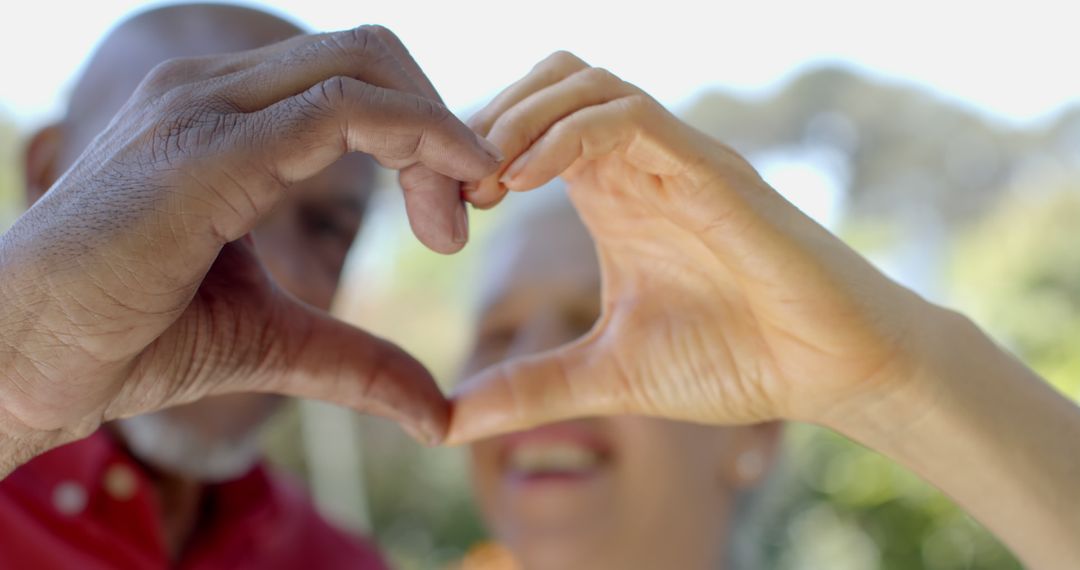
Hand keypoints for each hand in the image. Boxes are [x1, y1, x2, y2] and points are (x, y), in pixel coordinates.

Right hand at [0, 26, 501, 472]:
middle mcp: (219, 94)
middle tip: (463, 215)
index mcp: (229, 120)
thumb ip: (355, 359)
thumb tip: (437, 412)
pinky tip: (443, 205)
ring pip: (367, 65)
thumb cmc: (130, 338)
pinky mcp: (211, 145)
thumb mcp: (272, 340)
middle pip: (372, 55)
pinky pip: (345, 110)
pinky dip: (419, 140)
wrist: (26, 361)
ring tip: (451, 227)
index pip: (356, 83)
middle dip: (442, 125)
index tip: (455, 214)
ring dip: (439, 135)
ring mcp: (208, 107)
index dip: (425, 133)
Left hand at [448, 52, 931, 441]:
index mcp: (614, 196)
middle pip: (552, 80)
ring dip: (519, 118)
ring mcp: (678, 160)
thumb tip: (446, 424)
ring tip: (483, 182)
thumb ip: (530, 390)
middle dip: (489, 118)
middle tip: (457, 186)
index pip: (533, 126)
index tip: (448, 211)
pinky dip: (565, 135)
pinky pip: (628, 117)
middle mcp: (642, 165)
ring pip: (584, 82)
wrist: (831, 372)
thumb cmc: (736, 360)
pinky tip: (522, 184)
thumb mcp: (607, 377)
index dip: (477, 152)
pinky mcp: (712, 170)